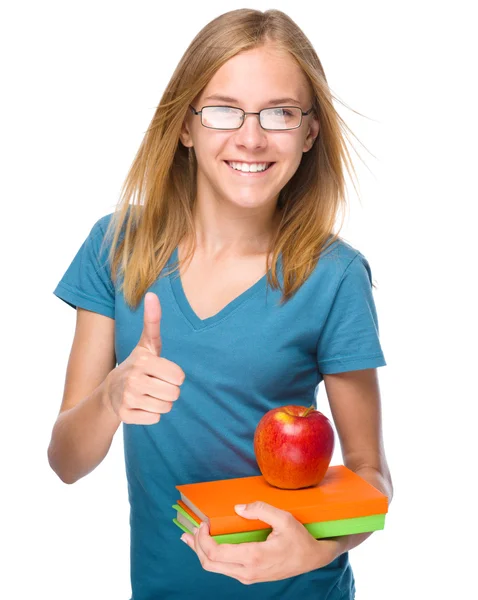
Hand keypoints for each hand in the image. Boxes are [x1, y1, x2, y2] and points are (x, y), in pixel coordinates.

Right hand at [103, 292, 185, 424]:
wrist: (110, 392)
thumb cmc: (137, 365)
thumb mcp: (146, 344)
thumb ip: (152, 321)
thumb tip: (152, 294)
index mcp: (143, 360)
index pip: (179, 376)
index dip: (174, 376)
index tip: (161, 372)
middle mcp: (133, 379)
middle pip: (174, 394)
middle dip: (168, 391)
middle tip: (154, 385)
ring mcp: (127, 398)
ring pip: (166, 407)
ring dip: (161, 403)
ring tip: (148, 395)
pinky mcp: (125, 415)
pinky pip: (155, 419)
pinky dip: (151, 415)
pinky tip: (140, 406)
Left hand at [180, 501, 339, 584]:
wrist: (313, 559)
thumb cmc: (300, 538)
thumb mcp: (284, 518)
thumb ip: (260, 510)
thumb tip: (237, 509)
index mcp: (254, 558)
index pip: (216, 553)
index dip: (203, 538)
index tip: (203, 522)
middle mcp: (247, 572)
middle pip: (209, 564)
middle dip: (196, 545)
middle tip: (193, 528)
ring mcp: (248, 577)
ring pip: (214, 569)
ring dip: (200, 552)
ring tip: (190, 537)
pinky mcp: (250, 576)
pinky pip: (223, 569)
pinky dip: (211, 557)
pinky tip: (206, 547)